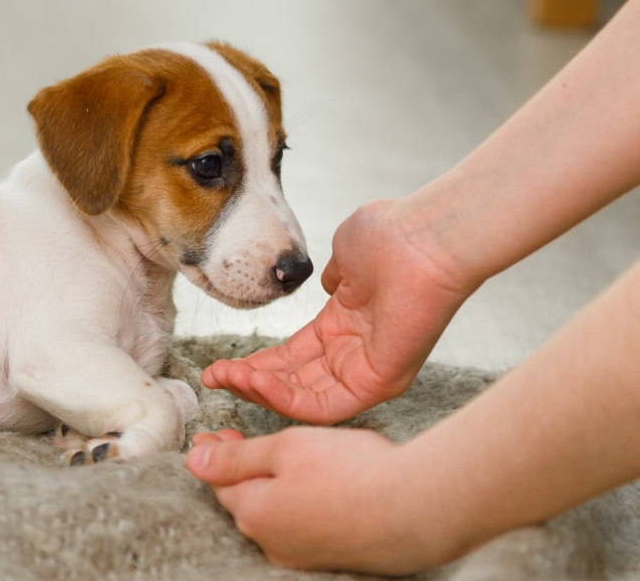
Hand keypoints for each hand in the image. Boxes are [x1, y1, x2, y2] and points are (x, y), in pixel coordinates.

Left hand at [187, 427, 436, 573]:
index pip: (220, 483)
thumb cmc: (350, 472)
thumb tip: (194, 462)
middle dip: (239, 471)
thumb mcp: (285, 448)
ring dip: (270, 489)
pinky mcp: (333, 556)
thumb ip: (236, 457)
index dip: (213, 454)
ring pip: (275, 517)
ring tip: (276, 463)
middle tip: (235, 440)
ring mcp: (304, 555)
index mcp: (254, 513)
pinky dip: (298, 505)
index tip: (210, 434)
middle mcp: (274, 543)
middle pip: (245, 503)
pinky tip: (314, 488)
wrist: (415, 509)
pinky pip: (303, 528)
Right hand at [201, 198, 471, 423]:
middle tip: (213, 378)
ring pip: (303, 400)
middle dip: (248, 382)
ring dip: (259, 391)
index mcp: (345, 326)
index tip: (222, 365)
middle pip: (293, 383)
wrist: (425, 237)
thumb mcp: (347, 254)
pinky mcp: (378, 384)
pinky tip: (255, 380)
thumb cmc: (394, 236)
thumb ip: (331, 274)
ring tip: (226, 377)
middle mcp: (355, 354)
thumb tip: (326, 281)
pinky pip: (324, 404)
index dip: (256, 363)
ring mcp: (367, 371)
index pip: (294, 358)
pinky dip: (284, 398)